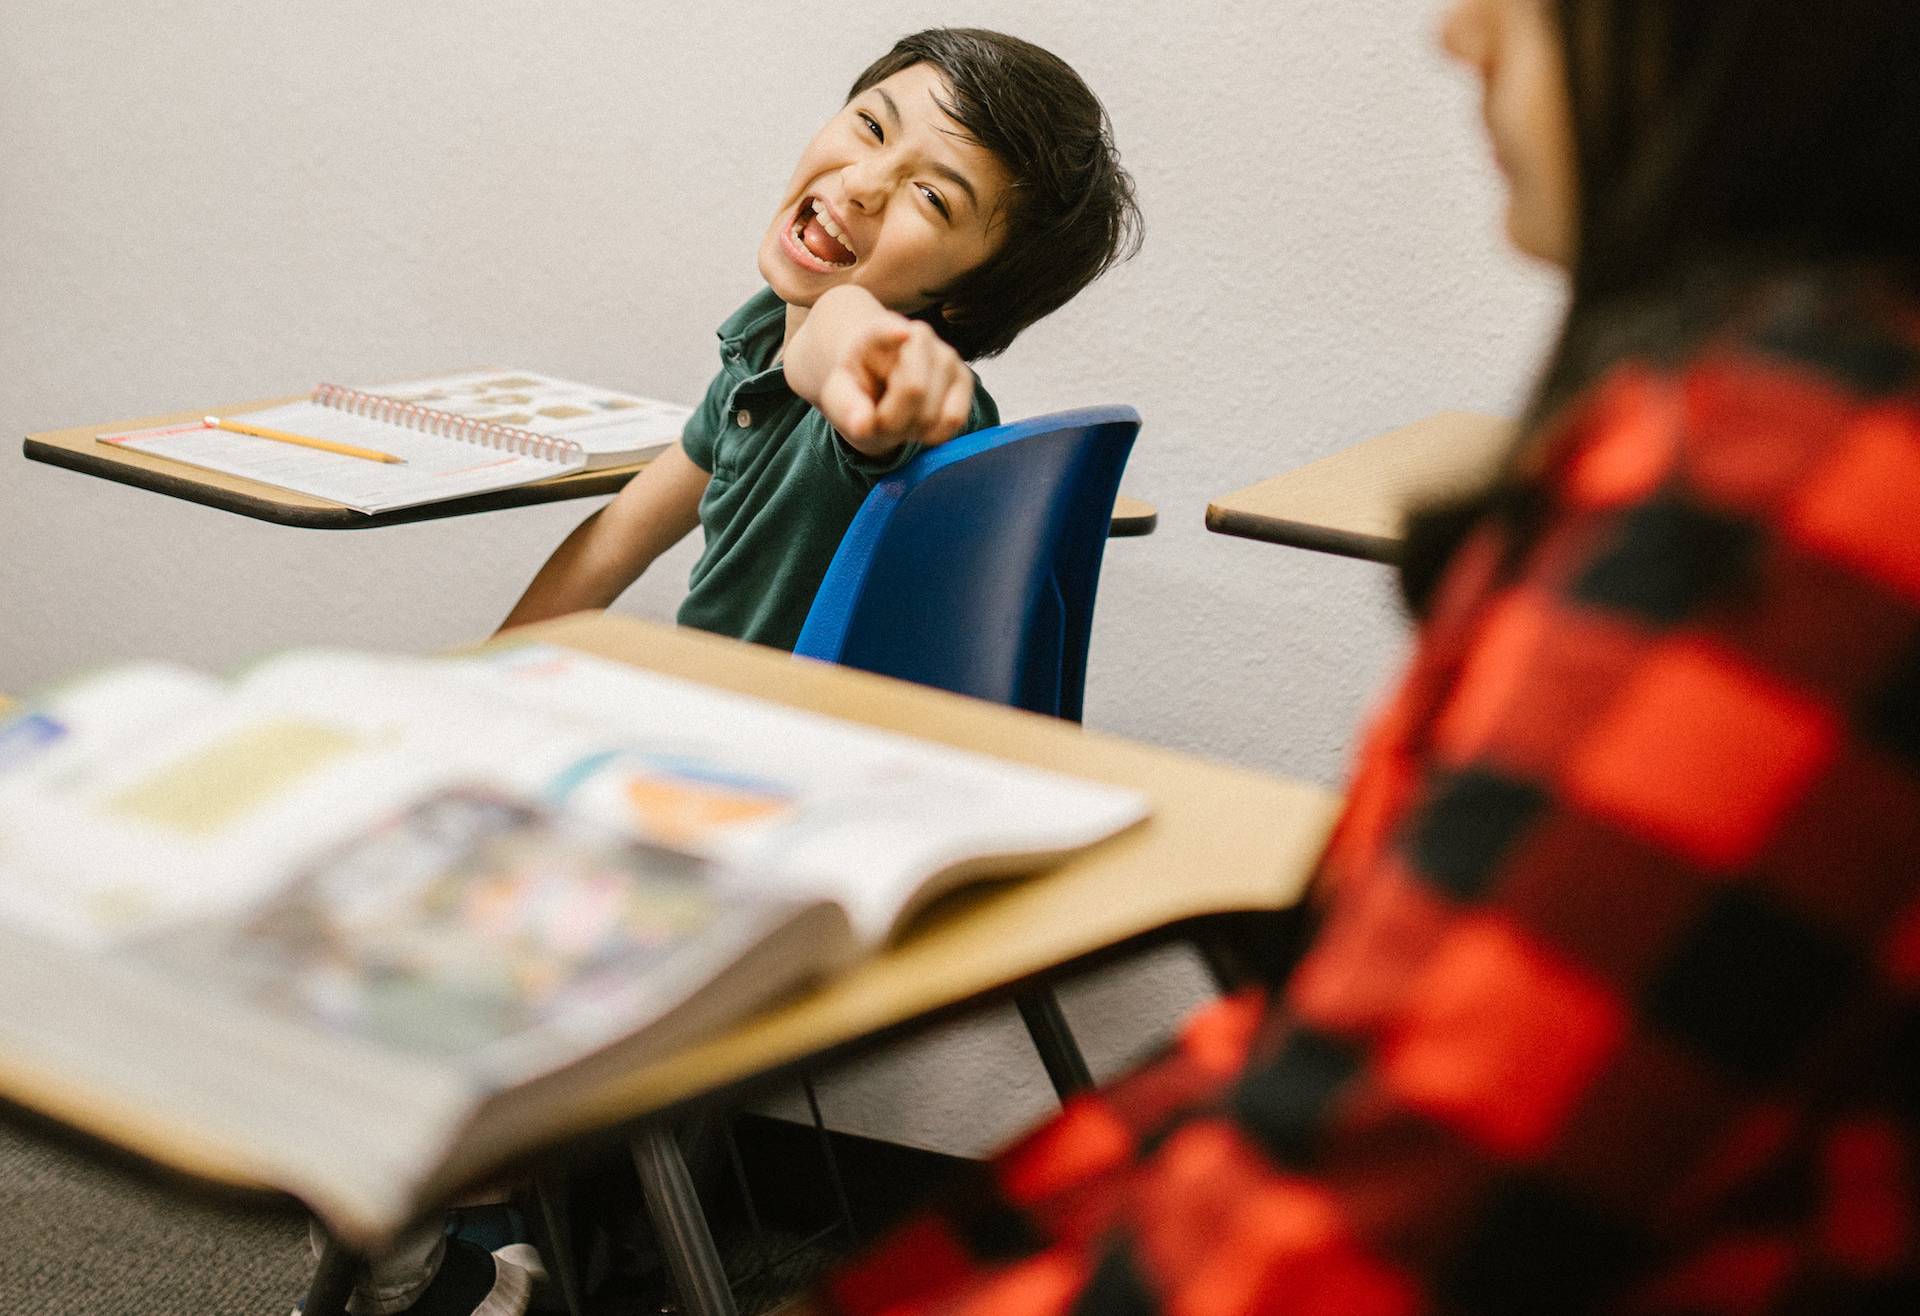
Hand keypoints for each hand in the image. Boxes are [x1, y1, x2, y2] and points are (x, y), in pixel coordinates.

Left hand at [788, 287, 974, 455]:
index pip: (885, 330)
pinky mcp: (965, 377)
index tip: (901, 332)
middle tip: (879, 420)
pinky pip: (954, 420)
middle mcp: (918, 335)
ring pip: (933, 413)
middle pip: (913, 391)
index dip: (893, 332)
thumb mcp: (839, 397)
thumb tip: (863, 426)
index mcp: (875, 334)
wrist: (881, 379)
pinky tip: (918, 423)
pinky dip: (933, 434)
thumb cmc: (860, 386)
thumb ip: (846, 409)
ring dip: (911, 430)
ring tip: (898, 417)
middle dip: (892, 422)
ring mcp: (946, 354)